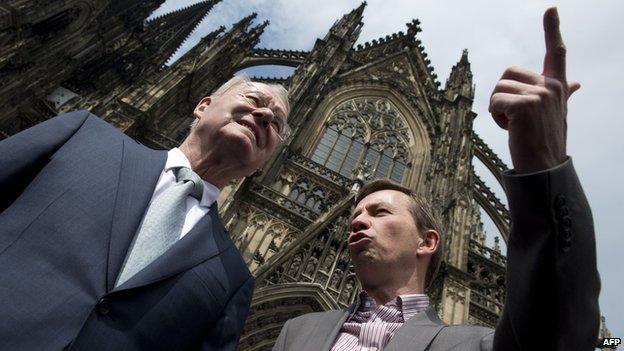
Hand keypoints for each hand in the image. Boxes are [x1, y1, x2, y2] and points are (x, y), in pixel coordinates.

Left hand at [489, 7, 580, 173]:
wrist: (544, 167)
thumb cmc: (546, 140)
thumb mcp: (557, 113)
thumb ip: (563, 94)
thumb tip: (576, 83)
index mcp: (558, 86)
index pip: (555, 53)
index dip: (552, 29)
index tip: (550, 9)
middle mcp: (552, 86)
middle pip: (507, 74)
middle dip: (501, 95)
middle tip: (514, 117)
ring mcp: (540, 95)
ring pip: (498, 88)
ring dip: (497, 108)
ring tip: (514, 125)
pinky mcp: (525, 105)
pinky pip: (495, 101)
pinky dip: (495, 116)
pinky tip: (510, 129)